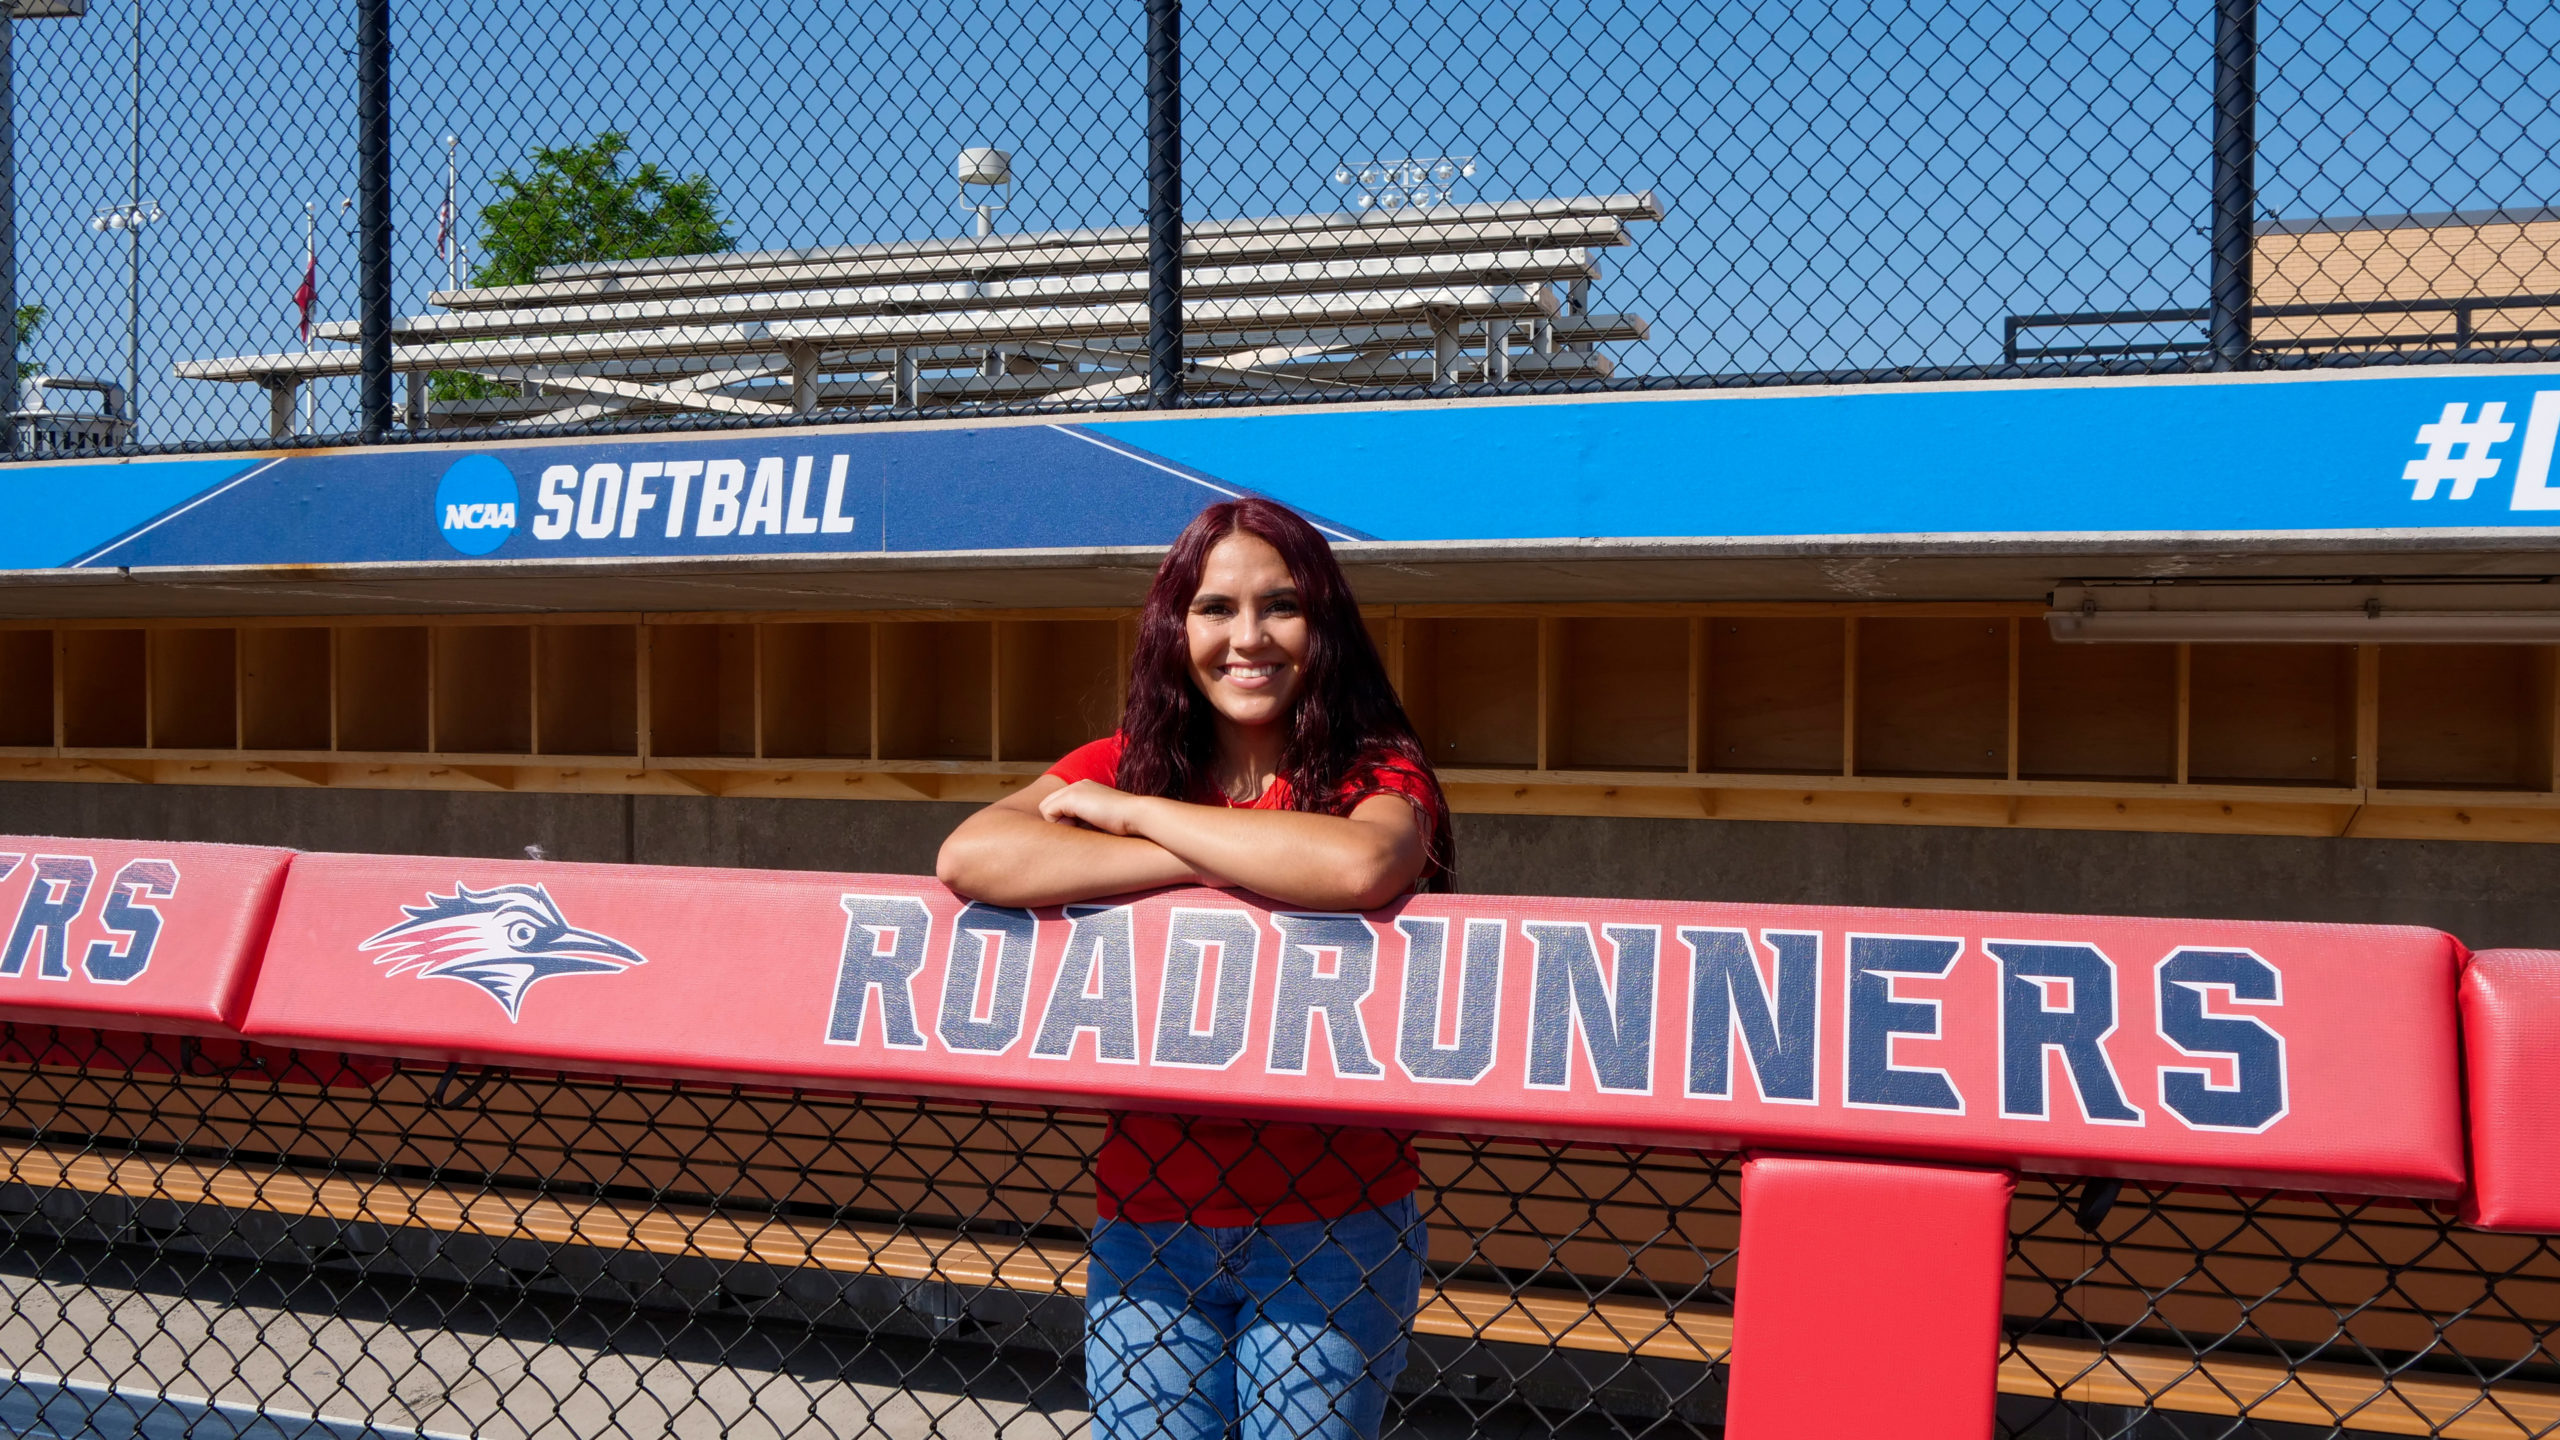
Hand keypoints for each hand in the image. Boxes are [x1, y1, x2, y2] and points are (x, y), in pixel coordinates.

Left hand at [1037, 779, 1155, 837]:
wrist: (1138, 816)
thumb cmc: (1128, 825)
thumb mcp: (1105, 821)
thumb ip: (1090, 822)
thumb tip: (1077, 835)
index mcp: (1088, 789)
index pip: (1061, 805)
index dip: (1065, 821)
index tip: (1082, 831)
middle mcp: (1080, 785)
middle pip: (1050, 805)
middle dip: (1059, 822)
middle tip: (1077, 832)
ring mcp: (1075, 789)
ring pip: (1047, 809)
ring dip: (1060, 824)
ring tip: (1080, 830)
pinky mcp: (1071, 797)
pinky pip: (1048, 813)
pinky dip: (1059, 824)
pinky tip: (1078, 827)